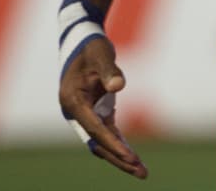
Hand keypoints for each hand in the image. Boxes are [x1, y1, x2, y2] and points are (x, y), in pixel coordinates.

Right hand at [59, 36, 147, 177]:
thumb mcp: (101, 55)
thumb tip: (119, 85)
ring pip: (102, 142)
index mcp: (73, 101)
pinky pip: (107, 134)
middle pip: (98, 143)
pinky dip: (120, 144)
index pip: (95, 129)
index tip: (130, 156)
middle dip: (119, 158)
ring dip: (121, 156)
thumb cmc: (91, 48)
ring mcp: (84, 115)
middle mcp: (75, 113)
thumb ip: (109, 71)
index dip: (113, 143)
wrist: (82, 42)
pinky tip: (134, 156)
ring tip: (142, 171)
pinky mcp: (94, 113)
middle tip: (141, 173)